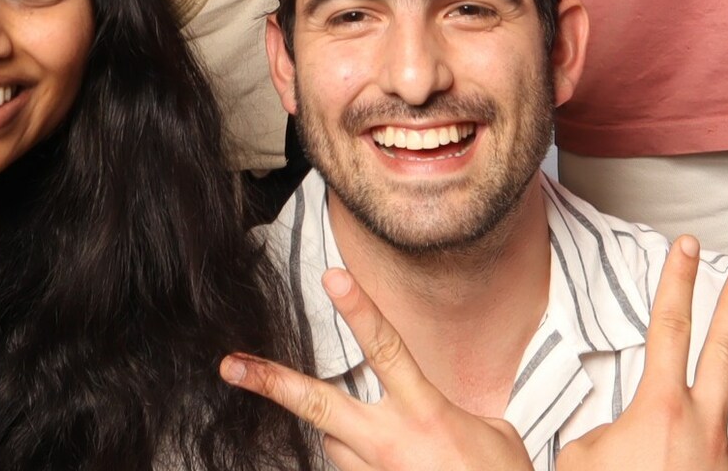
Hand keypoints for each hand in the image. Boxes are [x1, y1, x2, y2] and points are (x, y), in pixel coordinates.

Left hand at [222, 266, 535, 470]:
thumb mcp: (496, 435)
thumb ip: (457, 412)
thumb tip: (434, 410)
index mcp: (427, 414)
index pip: (387, 349)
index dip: (359, 310)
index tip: (332, 277)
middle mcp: (392, 443)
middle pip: (320, 406)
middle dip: (273, 384)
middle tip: (231, 366)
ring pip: (332, 443)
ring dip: (345, 436)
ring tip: (393, 448)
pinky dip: (359, 463)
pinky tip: (392, 465)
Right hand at [559, 237, 727, 470]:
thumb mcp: (580, 461)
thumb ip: (604, 435)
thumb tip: (623, 436)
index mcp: (660, 411)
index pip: (670, 328)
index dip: (676, 281)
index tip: (686, 245)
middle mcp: (703, 429)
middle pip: (725, 350)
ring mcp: (724, 461)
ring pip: (711, 425)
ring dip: (691, 429)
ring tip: (652, 461)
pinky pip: (709, 465)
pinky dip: (687, 469)